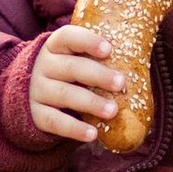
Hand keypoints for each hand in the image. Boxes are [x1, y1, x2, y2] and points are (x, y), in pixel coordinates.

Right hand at [29, 24, 125, 142]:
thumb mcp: (74, 58)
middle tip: (121, 83)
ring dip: (92, 103)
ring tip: (113, 111)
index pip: (67, 37)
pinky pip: (55, 122)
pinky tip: (93, 134)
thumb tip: (142, 52)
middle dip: (98, 75)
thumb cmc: (67, 72)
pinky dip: (75, 129)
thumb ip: (97, 56)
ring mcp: (37, 91)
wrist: (31, 95)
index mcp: (55, 46)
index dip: (87, 41)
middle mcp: (43, 66)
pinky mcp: (36, 115)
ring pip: (65, 95)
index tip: (108, 49)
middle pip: (71, 67)